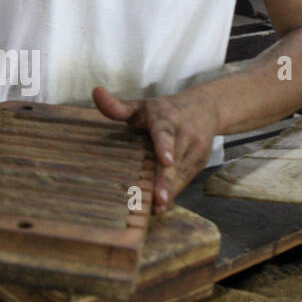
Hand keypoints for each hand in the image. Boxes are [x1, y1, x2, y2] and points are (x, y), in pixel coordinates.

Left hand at [92, 86, 220, 213]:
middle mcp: (184, 134)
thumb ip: (118, 107)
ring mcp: (195, 149)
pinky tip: (161, 206)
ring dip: (170, 192)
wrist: (206, 107)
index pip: (166, 134)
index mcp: (166, 119)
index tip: (166, 160)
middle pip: (175, 161)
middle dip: (167, 181)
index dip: (165, 147)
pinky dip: (173, 193)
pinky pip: (185, 180)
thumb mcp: (141, 106)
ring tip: (156, 210)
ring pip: (181, 174)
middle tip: (160, 200)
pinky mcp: (200, 162)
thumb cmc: (164, 110)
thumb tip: (96, 92)